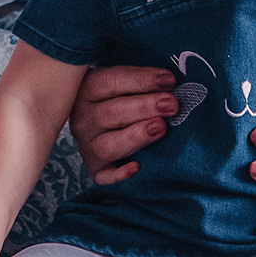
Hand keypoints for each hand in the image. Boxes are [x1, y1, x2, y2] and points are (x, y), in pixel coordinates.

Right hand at [69, 63, 177, 184]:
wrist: (100, 121)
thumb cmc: (118, 97)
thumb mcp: (122, 81)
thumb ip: (141, 80)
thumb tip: (171, 81)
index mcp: (87, 89)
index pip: (113, 81)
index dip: (142, 80)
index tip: (169, 80)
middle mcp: (83, 119)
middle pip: (113, 113)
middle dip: (145, 107)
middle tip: (171, 104)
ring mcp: (87, 146)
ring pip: (107, 145)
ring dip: (136, 135)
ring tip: (161, 127)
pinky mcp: (95, 168)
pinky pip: (103, 176)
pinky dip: (119, 173)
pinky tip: (137, 167)